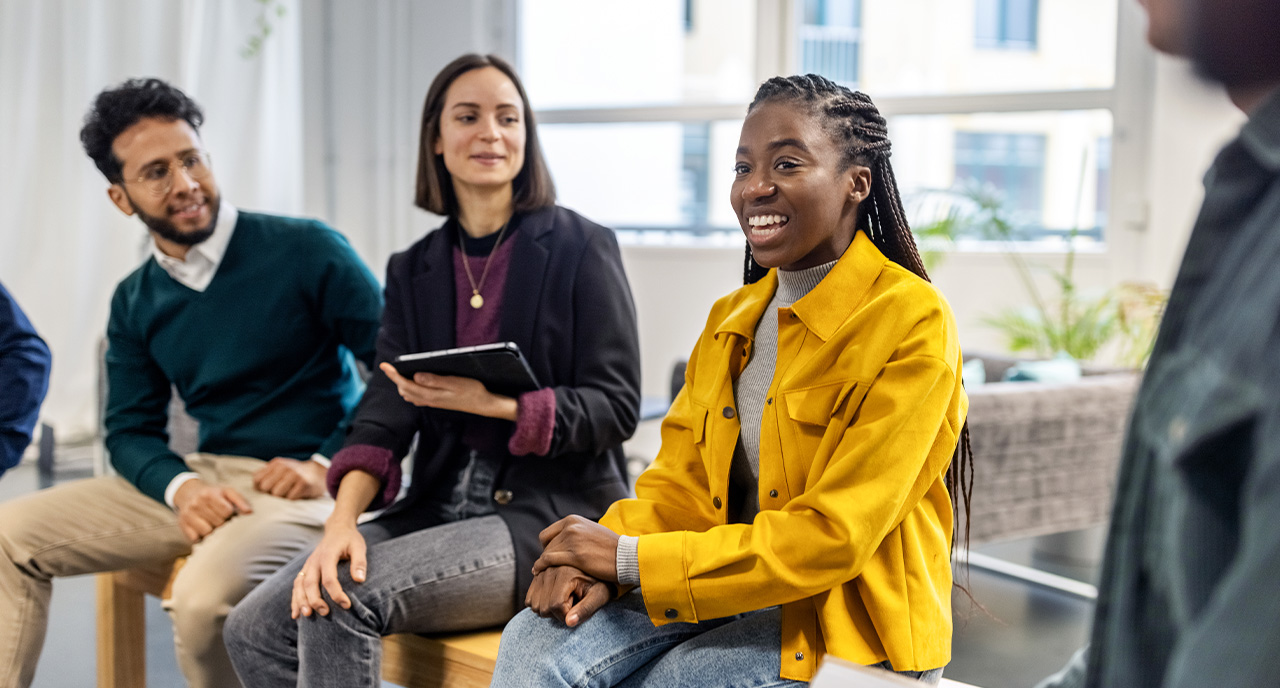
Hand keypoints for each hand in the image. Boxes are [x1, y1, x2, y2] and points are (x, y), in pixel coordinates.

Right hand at [172, 479, 252, 542]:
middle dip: (223, 522)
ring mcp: (187, 515)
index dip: (230, 514)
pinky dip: (202, 536)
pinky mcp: (182, 526)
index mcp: (209, 494)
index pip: (226, 511)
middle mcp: (196, 504)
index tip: (229, 512)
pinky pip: (196, 538)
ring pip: (207, 532)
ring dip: (213, 530)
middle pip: (218, 523)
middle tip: (221, 518)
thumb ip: (240, 500)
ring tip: (213, 523)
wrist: (189, 493)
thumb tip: (249, 512)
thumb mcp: (227, 491)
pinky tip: (203, 528)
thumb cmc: (213, 494)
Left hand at [252, 457, 326, 499]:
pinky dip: (292, 499)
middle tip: (279, 493)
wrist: (319, 473)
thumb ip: (267, 475)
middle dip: (270, 493)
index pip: (257, 479)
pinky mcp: (304, 484)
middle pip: (265, 487)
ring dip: (282, 497)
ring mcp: (295, 475)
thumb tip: (255, 487)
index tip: (267, 491)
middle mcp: (284, 467)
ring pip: (276, 494)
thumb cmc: (295, 475)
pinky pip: (290, 498)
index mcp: (276, 464)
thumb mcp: (281, 469)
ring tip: (289, 493)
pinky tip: (297, 495)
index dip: (259, 488)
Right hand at [292, 521, 367, 618]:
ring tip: (306, 616)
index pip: (329, 578)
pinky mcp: (305, 570)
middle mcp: (314, 561)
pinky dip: (295, 600)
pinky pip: (296, 585)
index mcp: (328, 555)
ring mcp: (307, 565)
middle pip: (310, 583)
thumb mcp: (359, 547)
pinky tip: (296, 614)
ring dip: (301, 601)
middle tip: (325, 613)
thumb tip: (360, 580)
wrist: (337, 529)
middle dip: (316, 600)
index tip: (347, 605)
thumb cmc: (350, 539)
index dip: (336, 593)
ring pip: (299, 585)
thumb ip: (359, 562)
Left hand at [379, 362, 517, 419]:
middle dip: (396, 378)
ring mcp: (432, 402)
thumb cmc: (472, 391)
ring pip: (409, 394)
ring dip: (403, 384)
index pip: (405, 384)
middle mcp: (428, 400)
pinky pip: (417, 397)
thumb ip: (434, 380)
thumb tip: (416, 376)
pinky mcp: (436, 402)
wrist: (483, 404)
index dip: (393, 375)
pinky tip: (414, 382)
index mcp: (430, 394)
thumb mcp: (454, 382)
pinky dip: (411, 389)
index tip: (385, 365)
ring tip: (400, 372)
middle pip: (404, 389)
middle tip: (392, 366)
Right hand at [526, 565, 611, 626]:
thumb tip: (568, 623)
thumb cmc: (601, 584)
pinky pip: (529, 599)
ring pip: (534, 604)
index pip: (556, 605)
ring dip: (548, 608)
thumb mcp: (599, 597)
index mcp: (566, 573)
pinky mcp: (537, 575)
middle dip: (557, 613)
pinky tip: (555, 597)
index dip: (566, 615)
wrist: (598, 567)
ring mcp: (541, 571)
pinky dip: (539, 603)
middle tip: (572, 604)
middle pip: (543, 606)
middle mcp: (550, 569)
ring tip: (565, 599)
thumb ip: (585, 609)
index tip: (577, 610)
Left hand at [532, 515, 620, 582]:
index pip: (547, 535)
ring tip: (542, 574)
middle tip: (546, 570)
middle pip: (547, 546)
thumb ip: (575, 534)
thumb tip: (563, 542)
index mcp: (573, 520)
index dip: (547, 548)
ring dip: (543, 565)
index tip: (551, 559)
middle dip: (546, 558)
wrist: (627, 556)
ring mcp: (572, 540)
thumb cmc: (611, 548)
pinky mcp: (574, 555)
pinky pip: (548, 561)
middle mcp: (571, 527)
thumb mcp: (590, 532)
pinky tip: (540, 573)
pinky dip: (541, 567)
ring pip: (546, 554)